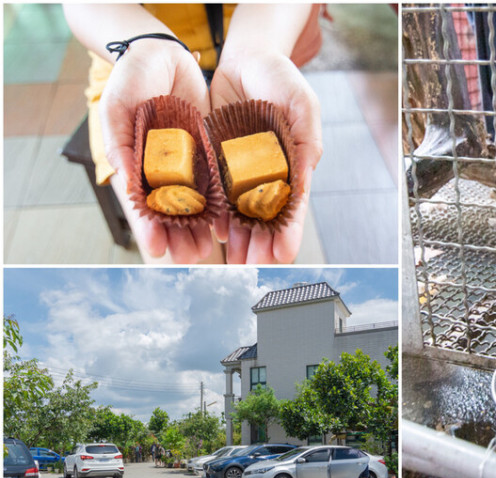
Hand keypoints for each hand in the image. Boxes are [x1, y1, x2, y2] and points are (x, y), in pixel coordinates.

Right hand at [100, 40, 212, 262]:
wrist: (166, 55)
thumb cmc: (134, 77)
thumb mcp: (119, 105)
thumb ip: (120, 141)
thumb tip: (125, 178)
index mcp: (136, 163)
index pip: (143, 204)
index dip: (149, 228)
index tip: (157, 251)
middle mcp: (163, 169)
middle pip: (172, 212)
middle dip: (180, 236)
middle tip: (190, 259)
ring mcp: (188, 163)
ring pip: (197, 204)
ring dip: (202, 228)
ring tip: (209, 250)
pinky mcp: (211, 154)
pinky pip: (218, 185)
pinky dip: (223, 205)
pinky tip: (229, 225)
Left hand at [210, 51, 321, 262]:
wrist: (244, 58)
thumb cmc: (279, 77)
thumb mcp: (302, 102)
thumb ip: (308, 137)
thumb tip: (308, 172)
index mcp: (292, 165)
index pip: (292, 205)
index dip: (289, 231)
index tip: (285, 255)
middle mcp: (267, 173)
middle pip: (265, 217)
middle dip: (261, 243)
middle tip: (254, 266)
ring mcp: (240, 170)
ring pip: (239, 212)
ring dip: (238, 238)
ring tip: (234, 262)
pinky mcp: (215, 161)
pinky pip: (213, 193)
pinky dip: (213, 215)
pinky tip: (213, 234)